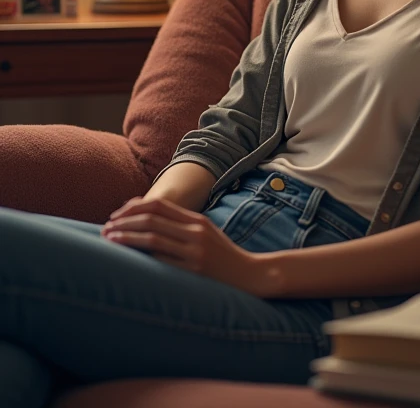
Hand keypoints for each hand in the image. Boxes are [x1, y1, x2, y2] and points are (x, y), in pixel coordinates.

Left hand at [100, 197, 269, 296]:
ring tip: (109, 238)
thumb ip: (181, 228)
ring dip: (126, 236)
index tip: (116, 215)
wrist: (250, 275)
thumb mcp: (205, 235)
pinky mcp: (195, 270)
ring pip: (153, 237)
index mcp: (196, 220)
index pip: (159, 205)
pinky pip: (162, 259)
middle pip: (152, 218)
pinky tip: (127, 256)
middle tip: (106, 228)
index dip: (133, 207)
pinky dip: (141, 255)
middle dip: (124, 221)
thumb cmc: (223, 257)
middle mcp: (195, 232)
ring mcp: (195, 251)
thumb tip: (148, 225)